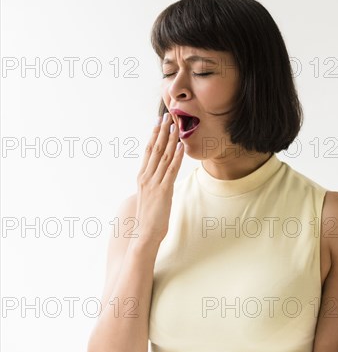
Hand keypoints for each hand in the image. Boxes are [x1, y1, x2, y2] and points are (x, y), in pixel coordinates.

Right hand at [134, 112, 183, 245]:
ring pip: (163, 156)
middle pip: (155, 149)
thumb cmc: (149, 218)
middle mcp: (146, 177)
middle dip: (162, 131)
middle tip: (167, 116)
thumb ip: (153, 184)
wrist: (144, 235)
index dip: (154, 135)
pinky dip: (177, 157)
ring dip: (170, 139)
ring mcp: (154, 183)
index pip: (148, 151)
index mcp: (142, 177)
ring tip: (176, 125)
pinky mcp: (163, 191)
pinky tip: (180, 146)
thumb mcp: (149, 197)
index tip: (158, 122)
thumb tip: (160, 177)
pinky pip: (171, 170)